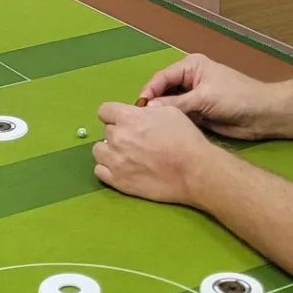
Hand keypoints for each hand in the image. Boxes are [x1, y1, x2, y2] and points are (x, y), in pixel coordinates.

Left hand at [92, 101, 216, 204]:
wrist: (194, 170)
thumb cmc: (185, 138)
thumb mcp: (169, 111)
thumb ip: (147, 110)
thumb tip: (137, 113)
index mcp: (127, 118)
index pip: (104, 110)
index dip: (115, 114)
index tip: (124, 120)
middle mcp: (117, 138)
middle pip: (106, 131)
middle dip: (118, 132)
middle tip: (135, 140)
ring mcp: (115, 161)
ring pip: (99, 150)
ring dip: (109, 150)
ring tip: (126, 155)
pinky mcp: (118, 181)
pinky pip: (99, 171)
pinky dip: (108, 168)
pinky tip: (121, 168)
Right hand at [136, 53, 273, 140]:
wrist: (263, 115)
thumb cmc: (236, 97)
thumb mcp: (204, 98)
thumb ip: (177, 103)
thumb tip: (149, 109)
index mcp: (191, 67)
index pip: (161, 78)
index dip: (148, 92)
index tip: (137, 108)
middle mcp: (190, 80)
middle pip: (163, 91)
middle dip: (152, 104)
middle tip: (139, 120)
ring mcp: (194, 98)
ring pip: (170, 106)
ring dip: (162, 115)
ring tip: (146, 128)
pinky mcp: (199, 114)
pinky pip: (180, 117)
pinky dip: (172, 123)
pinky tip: (161, 132)